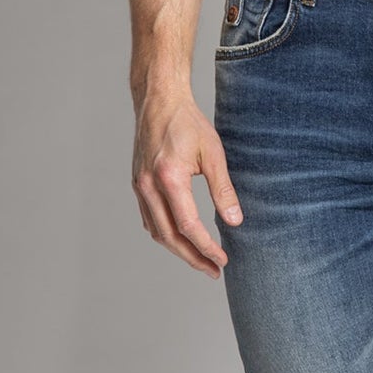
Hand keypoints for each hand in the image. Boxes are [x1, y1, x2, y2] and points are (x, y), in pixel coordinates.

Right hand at [132, 92, 242, 277]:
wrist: (159, 101)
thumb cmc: (188, 123)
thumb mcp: (213, 153)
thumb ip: (223, 189)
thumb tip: (235, 221)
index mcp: (169, 178)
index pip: (188, 226)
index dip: (206, 247)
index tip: (222, 259)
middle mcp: (149, 186)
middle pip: (169, 237)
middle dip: (193, 258)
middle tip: (214, 271)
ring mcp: (140, 186)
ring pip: (157, 231)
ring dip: (178, 250)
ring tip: (201, 260)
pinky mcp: (138, 184)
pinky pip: (149, 219)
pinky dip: (165, 234)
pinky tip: (180, 239)